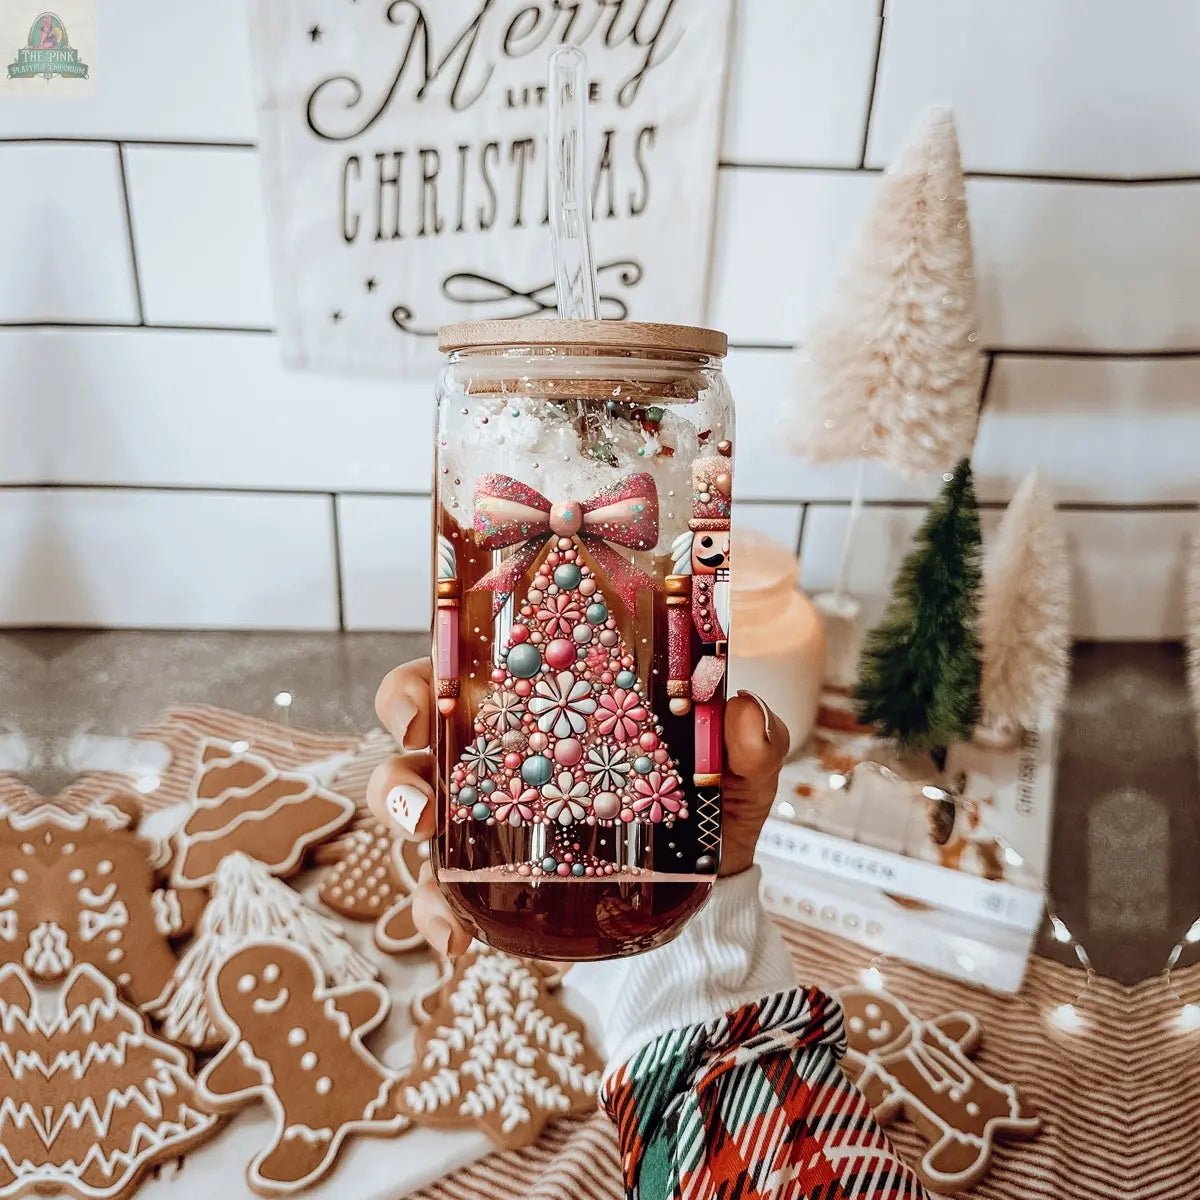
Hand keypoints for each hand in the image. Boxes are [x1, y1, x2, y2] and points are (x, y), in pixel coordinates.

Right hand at [366, 657, 788, 958]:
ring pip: (410, 806)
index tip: (427, 697)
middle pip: (415, 734)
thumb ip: (749, 743)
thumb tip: (741, 712)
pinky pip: (438, 898)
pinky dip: (434, 916)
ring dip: (400, 813)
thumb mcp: (732, 778)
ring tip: (423, 836)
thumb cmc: (701, 814)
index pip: (465, 673)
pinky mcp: (489, 887)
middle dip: (397, 745)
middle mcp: (499, 757)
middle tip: (419, 770)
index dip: (427, 677)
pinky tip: (455, 939)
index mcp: (542, 709)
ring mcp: (485, 822)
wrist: (703, 906)